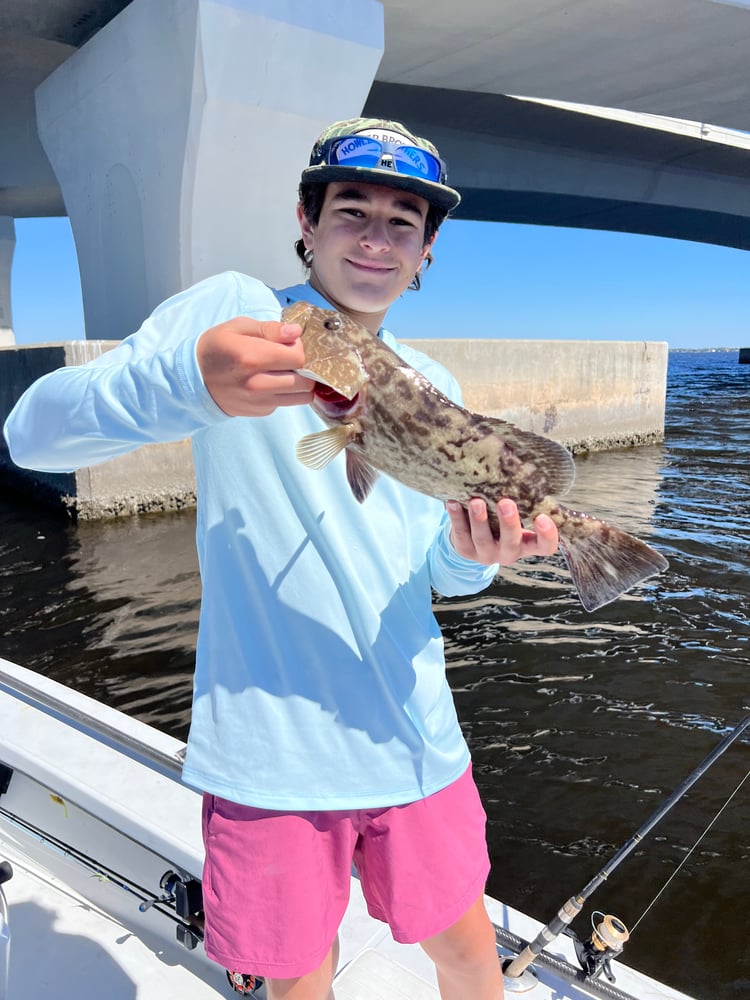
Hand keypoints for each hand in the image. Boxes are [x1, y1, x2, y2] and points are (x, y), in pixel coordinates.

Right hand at [197, 317, 313, 416]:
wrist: (194, 379)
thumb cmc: (216, 348)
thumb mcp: (238, 327)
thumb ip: (270, 329)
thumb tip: (296, 332)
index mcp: (252, 357)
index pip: (298, 357)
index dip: (298, 348)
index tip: (287, 344)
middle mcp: (257, 383)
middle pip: (305, 381)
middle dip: (303, 368)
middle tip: (288, 360)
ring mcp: (259, 402)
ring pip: (301, 397)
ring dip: (299, 384)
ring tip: (285, 373)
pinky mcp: (260, 412)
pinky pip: (286, 403)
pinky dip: (284, 394)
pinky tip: (269, 383)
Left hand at [446, 497, 558, 565]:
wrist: (474, 540)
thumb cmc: (503, 521)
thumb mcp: (517, 515)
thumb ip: (520, 500)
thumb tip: (514, 464)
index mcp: (527, 544)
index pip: (545, 546)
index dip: (547, 535)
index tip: (542, 517)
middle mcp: (509, 552)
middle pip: (511, 542)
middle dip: (508, 523)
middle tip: (505, 503)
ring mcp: (486, 553)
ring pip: (482, 539)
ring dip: (479, 520)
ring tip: (476, 502)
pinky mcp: (465, 550)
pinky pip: (460, 534)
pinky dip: (456, 518)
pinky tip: (452, 503)